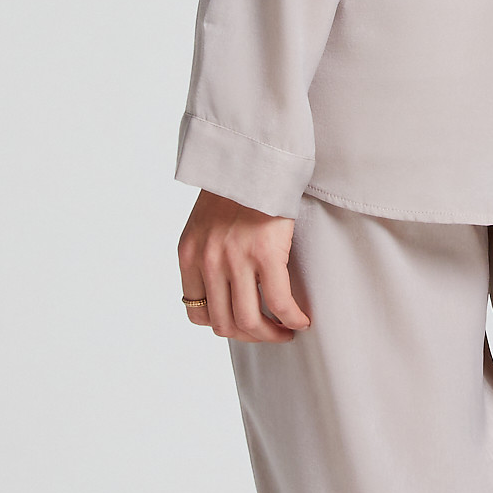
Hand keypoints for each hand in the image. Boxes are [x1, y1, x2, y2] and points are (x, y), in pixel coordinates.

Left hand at [177, 191, 310, 341]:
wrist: (253, 156)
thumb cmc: (236, 187)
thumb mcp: (205, 224)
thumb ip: (207, 255)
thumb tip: (225, 288)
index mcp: (189, 255)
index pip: (196, 313)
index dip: (221, 325)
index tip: (241, 322)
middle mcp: (207, 261)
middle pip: (224, 324)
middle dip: (250, 336)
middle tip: (270, 333)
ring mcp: (235, 259)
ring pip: (250, 322)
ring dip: (271, 335)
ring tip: (287, 331)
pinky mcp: (265, 254)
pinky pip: (279, 303)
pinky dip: (292, 318)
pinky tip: (303, 319)